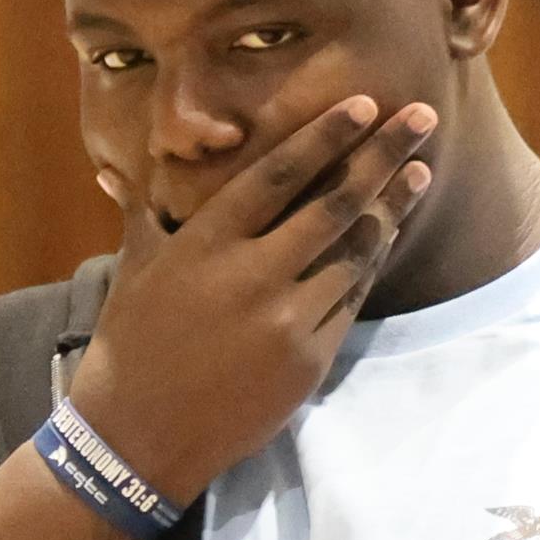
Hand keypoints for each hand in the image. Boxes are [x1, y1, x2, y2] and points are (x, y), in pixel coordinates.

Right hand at [69, 95, 433, 499]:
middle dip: (382, 155)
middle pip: (334, 203)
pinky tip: (390, 232)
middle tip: (421, 118)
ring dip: (392, 207)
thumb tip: (118, 173)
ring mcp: (286, 319)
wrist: (140, 435)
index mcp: (206, 242)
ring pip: (355, 251)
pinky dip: (373, 262)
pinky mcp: (309, 358)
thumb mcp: (133, 270)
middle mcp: (251, 274)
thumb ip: (144, 215)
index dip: (324, 137)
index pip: (278, 175)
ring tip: (420, 171)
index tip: (363, 104)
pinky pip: (352, 299)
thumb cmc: (132, 345)